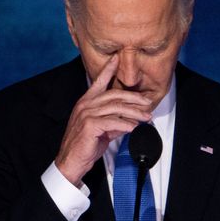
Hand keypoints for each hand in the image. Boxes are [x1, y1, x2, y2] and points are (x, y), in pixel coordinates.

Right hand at [55, 55, 151, 186]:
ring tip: (146, 117)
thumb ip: (114, 122)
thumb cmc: (84, 146)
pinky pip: (112, 121)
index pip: (99, 81)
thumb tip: (130, 121)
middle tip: (148, 103)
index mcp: (86, 102)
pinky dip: (125, 124)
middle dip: (134, 97)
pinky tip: (133, 127)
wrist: (71, 161)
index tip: (117, 59)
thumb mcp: (102, 131)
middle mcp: (85, 104)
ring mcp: (86, 114)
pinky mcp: (89, 125)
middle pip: (114, 94)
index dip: (108, 69)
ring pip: (116, 108)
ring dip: (134, 112)